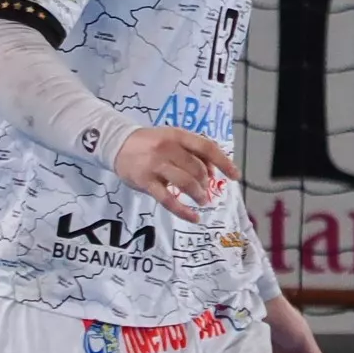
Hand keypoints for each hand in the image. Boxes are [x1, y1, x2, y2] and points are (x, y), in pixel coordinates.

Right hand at [114, 127, 237, 223]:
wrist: (117, 143)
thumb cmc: (152, 143)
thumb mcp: (173, 138)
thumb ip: (193, 150)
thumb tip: (213, 170)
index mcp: (178, 135)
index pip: (207, 148)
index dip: (224, 162)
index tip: (235, 176)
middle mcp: (167, 148)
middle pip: (197, 169)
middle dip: (206, 182)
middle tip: (205, 190)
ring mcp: (155, 165)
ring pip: (185, 183)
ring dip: (198, 195)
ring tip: (202, 200)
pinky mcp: (145, 181)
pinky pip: (168, 200)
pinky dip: (183, 211)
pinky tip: (194, 217)